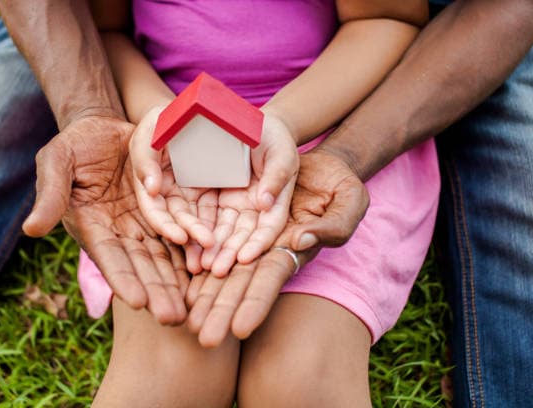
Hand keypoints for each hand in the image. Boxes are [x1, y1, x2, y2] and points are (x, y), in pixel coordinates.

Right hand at [22, 115, 188, 323]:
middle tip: (173, 318)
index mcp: (91, 225)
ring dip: (176, 282)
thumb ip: (49, 195)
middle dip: (156, 292)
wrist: (102, 128)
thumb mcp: (56, 163)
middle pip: (140, 266)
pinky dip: (190, 253)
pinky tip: (205, 272)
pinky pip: (178, 234)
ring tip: (190, 307)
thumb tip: (31, 229)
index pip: (109, 257)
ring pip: (163, 256)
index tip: (138, 302)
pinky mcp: (160, 211)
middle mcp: (118, 231)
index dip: (123, 279)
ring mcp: (141, 223)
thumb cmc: (73, 145)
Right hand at [130, 107, 216, 252]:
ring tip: (217, 249)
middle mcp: (169, 192)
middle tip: (207, 245)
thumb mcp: (153, 126)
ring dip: (204, 237)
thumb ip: (145, 155)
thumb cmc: (170, 115)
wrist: (199, 108)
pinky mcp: (208, 193)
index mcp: (151, 180)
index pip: (154, 209)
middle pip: (177, 220)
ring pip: (196, 220)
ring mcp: (189, 193)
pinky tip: (230, 238)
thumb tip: (152, 190)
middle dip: (190, 235)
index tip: (179, 237)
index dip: (164, 224)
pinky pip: (214, 213)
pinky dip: (219, 225)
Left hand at [184, 147, 369, 344]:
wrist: (318, 164)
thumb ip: (334, 225)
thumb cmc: (340, 183)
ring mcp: (249, 235)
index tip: (239, 330)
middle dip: (222, 311)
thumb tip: (300, 240)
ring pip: (222, 267)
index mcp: (294, 246)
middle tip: (202, 340)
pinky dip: (198, 261)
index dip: (256, 303)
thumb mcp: (349, 200)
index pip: (271, 278)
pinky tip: (183, 284)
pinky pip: (213, 241)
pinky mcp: (234, 217)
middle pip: (241, 282)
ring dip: (205, 294)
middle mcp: (268, 248)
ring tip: (186, 322)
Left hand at [200, 113, 298, 276]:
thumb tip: (264, 203)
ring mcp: (234, 206)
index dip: (258, 243)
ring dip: (212, 249)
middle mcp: (254, 209)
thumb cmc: (273, 137)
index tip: (246, 258)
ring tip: (200, 266)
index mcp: (275, 201)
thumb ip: (276, 176)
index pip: (269, 227)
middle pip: (243, 236)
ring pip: (223, 232)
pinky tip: (186, 245)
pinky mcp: (214, 199)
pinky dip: (197, 231)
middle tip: (217, 271)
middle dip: (230, 254)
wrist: (251, 125)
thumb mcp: (281, 152)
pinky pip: (204, 217)